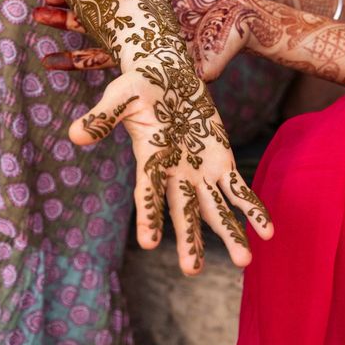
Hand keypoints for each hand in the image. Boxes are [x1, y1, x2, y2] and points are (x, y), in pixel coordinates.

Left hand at [35, 0, 254, 80]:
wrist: (246, 18)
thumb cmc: (231, 41)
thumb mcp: (213, 61)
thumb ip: (201, 70)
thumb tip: (196, 79)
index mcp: (147, 52)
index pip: (105, 58)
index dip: (77, 59)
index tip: (47, 60)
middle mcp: (141, 34)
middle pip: (95, 28)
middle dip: (66, 20)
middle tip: (35, 12)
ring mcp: (147, 12)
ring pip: (104, 6)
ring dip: (78, 0)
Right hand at [67, 41, 271, 276]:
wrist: (167, 73)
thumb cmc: (139, 85)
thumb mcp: (120, 96)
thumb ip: (102, 117)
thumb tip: (75, 136)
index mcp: (150, 159)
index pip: (148, 192)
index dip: (148, 214)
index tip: (148, 243)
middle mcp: (175, 174)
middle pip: (183, 212)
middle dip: (189, 240)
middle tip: (192, 271)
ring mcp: (200, 171)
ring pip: (215, 209)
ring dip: (230, 234)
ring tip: (245, 262)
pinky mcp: (221, 162)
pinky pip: (238, 190)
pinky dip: (252, 209)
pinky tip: (268, 232)